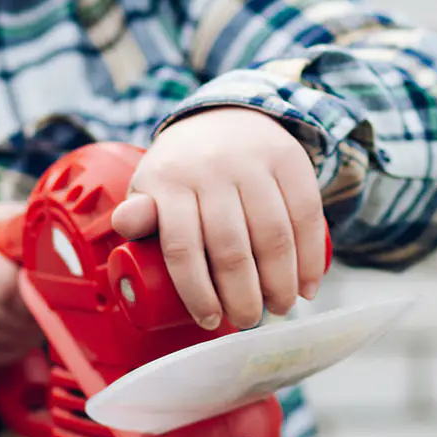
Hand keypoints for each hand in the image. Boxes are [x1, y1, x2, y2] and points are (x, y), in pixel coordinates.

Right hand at [0, 202, 42, 371]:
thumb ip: (21, 224)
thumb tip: (66, 227)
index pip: (17, 288)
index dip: (41, 281)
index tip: (50, 272)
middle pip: (26, 315)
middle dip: (42, 300)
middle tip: (38, 283)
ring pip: (24, 338)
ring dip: (32, 321)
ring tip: (18, 298)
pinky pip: (10, 353)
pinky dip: (16, 338)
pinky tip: (4, 318)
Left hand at [110, 107, 327, 330]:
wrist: (227, 115)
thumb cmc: (184, 171)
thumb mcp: (152, 187)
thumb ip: (139, 213)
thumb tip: (125, 225)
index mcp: (170, 182)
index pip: (182, 248)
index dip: (197, 292)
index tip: (209, 321)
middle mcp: (211, 169)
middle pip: (231, 248)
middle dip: (242, 297)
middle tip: (247, 322)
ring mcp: (254, 163)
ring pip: (273, 235)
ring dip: (280, 283)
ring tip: (279, 308)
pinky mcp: (290, 160)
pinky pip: (307, 216)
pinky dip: (311, 259)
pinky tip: (308, 287)